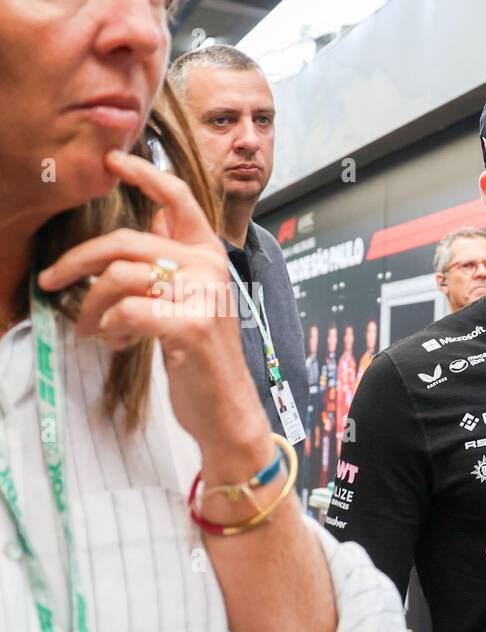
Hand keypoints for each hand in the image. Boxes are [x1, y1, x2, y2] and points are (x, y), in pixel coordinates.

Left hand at [38, 150, 269, 472]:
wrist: (227, 409)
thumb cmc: (203, 358)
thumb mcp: (191, 301)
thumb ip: (173, 263)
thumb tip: (146, 227)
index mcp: (210, 256)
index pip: (178, 199)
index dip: (144, 175)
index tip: (112, 161)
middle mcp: (210, 268)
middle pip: (127, 241)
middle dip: (79, 259)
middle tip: (52, 278)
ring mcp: (204, 295)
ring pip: (121, 277)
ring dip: (92, 305)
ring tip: (89, 328)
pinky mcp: (192, 325)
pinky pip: (128, 311)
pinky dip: (111, 328)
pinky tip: (116, 342)